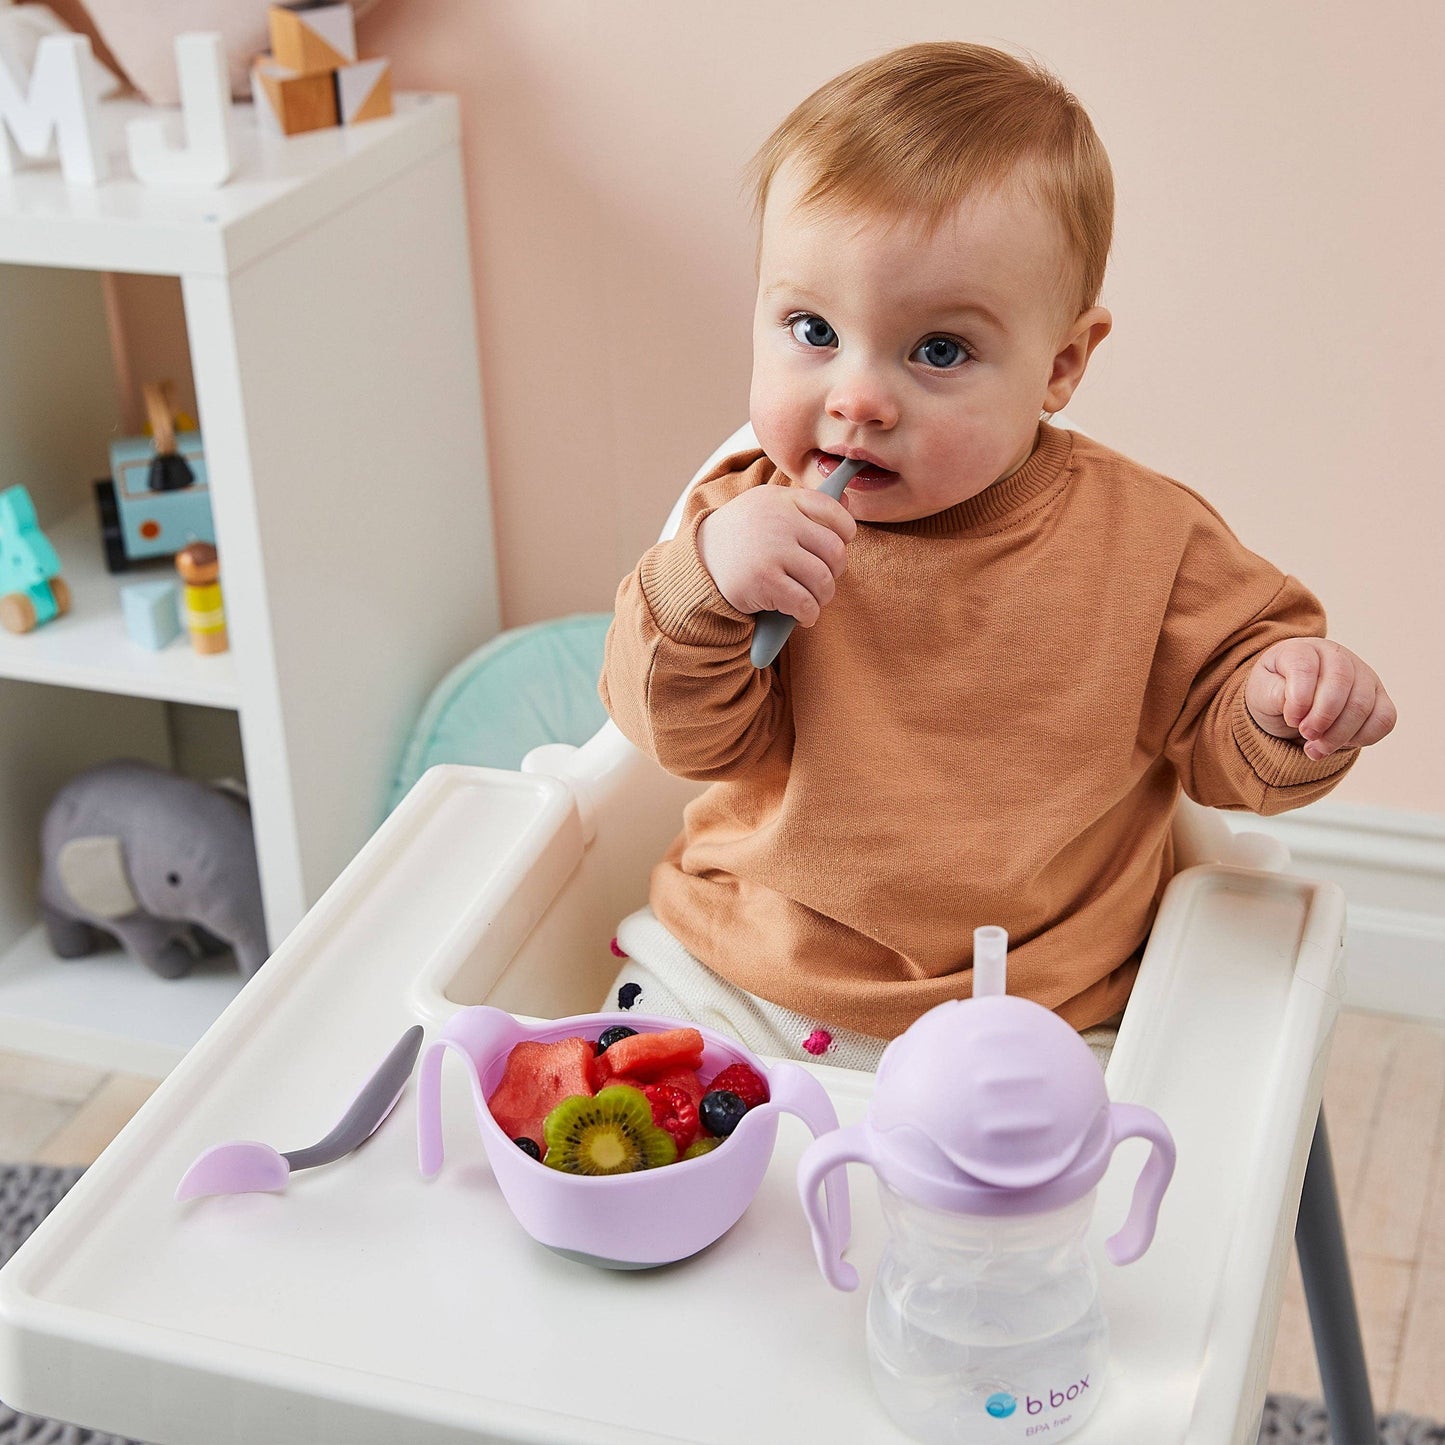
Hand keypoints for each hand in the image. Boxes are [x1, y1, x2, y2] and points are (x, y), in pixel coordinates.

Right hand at [697, 481, 855, 624]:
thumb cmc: (741, 537)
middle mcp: (778, 521)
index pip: (832, 510)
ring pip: (823, 580)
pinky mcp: (763, 582)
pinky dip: (809, 614)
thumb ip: (805, 507)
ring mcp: (771, 551)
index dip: (845, 533)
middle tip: (822, 580)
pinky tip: (802, 615)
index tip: (836, 548)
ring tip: (812, 599)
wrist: (698, 562)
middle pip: (834, 550)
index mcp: (782, 499)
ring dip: (823, 596)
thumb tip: (850, 508)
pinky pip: (805, 602)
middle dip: (835, 571)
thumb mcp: (768, 508)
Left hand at [1245, 638, 1395, 759]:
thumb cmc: (1275, 694)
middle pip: (1340, 684)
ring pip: (1363, 705)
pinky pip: (1384, 719)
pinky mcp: (1379, 697)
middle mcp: (1337, 656)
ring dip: (1339, 735)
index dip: (1299, 699)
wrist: (1290, 705)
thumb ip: (1273, 694)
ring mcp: (1362, 675)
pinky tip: (1340, 743)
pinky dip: (1363, 737)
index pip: (1305, 668)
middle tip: (1306, 735)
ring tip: (1316, 747)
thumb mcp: (1262, 693)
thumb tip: (1296, 703)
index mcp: (1302, 650)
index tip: (1291, 719)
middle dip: (1322, 718)